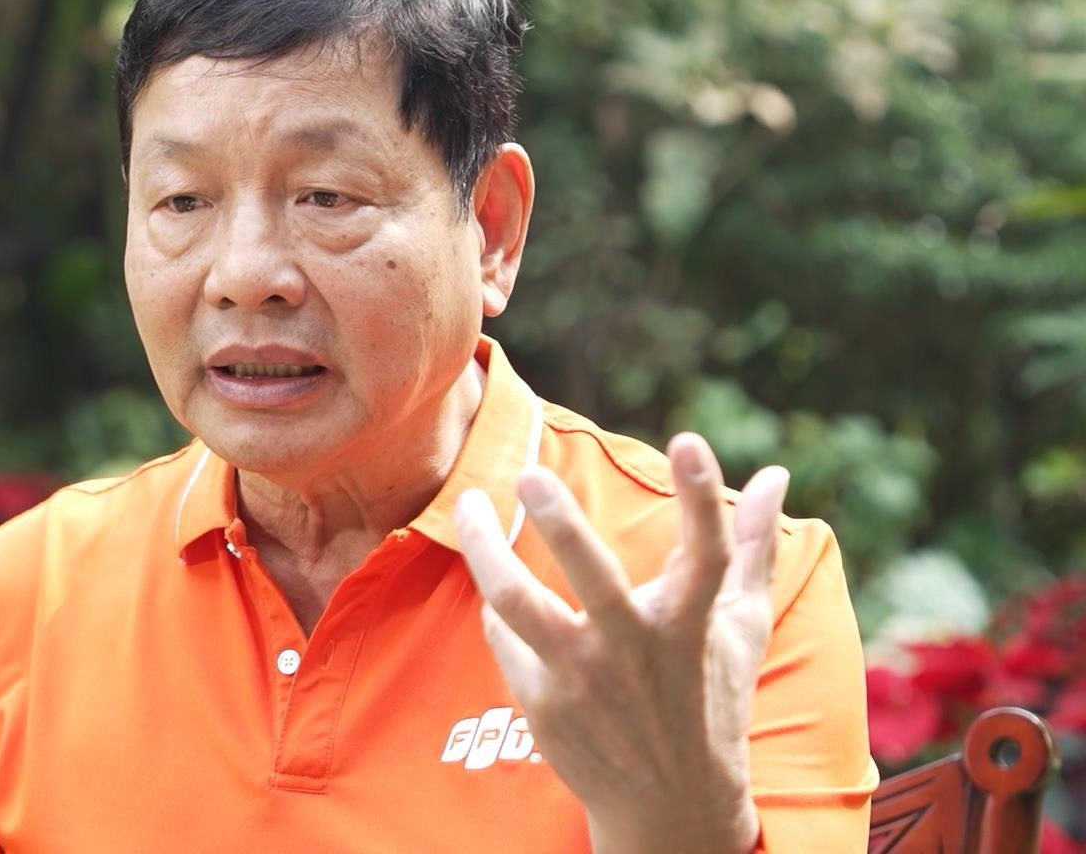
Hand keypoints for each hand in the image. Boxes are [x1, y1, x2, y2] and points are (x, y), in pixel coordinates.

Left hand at [452, 432, 786, 853]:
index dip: (703, 498)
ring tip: (469, 504)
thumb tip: (777, 474)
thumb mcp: (741, 628)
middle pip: (593, 576)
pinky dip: (496, 606)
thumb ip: (752, 548)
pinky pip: (503, 635)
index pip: (708, 554)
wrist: (670, 806)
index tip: (689, 440)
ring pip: (518, 603)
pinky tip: (496, 586)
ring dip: (486, 549)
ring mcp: (585, 679)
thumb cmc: (708, 701)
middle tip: (530, 473)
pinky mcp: (543, 703)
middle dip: (560, 521)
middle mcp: (637, 650)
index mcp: (693, 624)